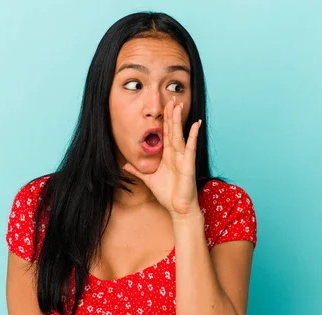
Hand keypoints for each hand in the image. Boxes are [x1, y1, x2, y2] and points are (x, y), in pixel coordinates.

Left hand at [123, 97, 202, 217]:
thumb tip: (125, 166)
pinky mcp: (189, 164)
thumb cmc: (167, 194)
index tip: (164, 106)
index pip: (165, 134)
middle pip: (172, 130)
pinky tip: (196, 123)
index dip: (164, 120)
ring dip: (179, 120)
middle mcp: (176, 154)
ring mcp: (183, 157)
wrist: (178, 208)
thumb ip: (138, 171)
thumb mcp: (148, 179)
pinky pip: (191, 147)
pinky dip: (193, 135)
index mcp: (167, 156)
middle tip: (171, 98)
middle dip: (171, 114)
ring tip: (179, 105)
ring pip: (179, 134)